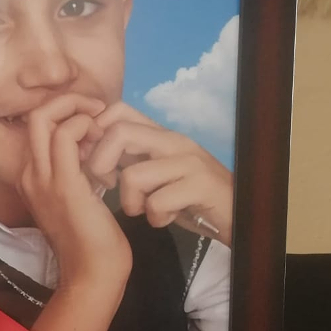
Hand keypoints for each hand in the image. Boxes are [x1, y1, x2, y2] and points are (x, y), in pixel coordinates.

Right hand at [20, 93, 132, 330]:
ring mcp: (41, 178)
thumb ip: (76, 170)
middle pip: (35, 115)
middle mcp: (29, 173)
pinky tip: (105, 142)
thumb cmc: (91, 239)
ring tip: (102, 126)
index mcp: (31, 176)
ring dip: (78, 111)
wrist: (93, 274)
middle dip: (68, 101)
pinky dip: (86, 127)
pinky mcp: (62, 184)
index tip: (94, 121)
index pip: (38, 126)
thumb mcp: (78, 196)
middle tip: (97, 110)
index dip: (65, 113)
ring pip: (45, 118)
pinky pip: (66, 136)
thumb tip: (91, 145)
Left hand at [86, 101, 233, 246]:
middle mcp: (173, 141)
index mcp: (160, 134)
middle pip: (119, 133)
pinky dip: (155, 218)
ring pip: (134, 175)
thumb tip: (89, 152)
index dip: (95, 133)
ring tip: (145, 210)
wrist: (241, 214)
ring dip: (130, 202)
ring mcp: (189, 162)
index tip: (94, 161)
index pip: (118, 111)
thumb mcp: (157, 171)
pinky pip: (158, 202)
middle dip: (100, 164)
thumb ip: (130, 158)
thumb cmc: (190, 196)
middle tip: (108, 186)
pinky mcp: (201, 186)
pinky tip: (166, 218)